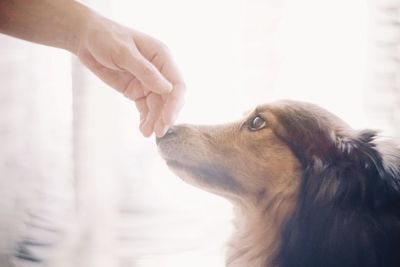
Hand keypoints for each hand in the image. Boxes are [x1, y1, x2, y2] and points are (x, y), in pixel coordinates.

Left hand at [74, 15, 184, 136]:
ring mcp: (148, 82)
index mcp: (162, 57)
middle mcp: (159, 71)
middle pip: (169, 98)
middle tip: (159, 132)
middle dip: (165, 115)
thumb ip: (145, 71)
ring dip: (155, 120)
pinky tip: (143, 130)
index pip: (177, 84)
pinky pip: (145, 108)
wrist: (86, 39)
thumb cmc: (106, 38)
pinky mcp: (136, 90)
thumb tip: (167, 89)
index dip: (175, 103)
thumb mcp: (124, 52)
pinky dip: (145, 120)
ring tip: (148, 133)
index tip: (167, 119)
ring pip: (157, 106)